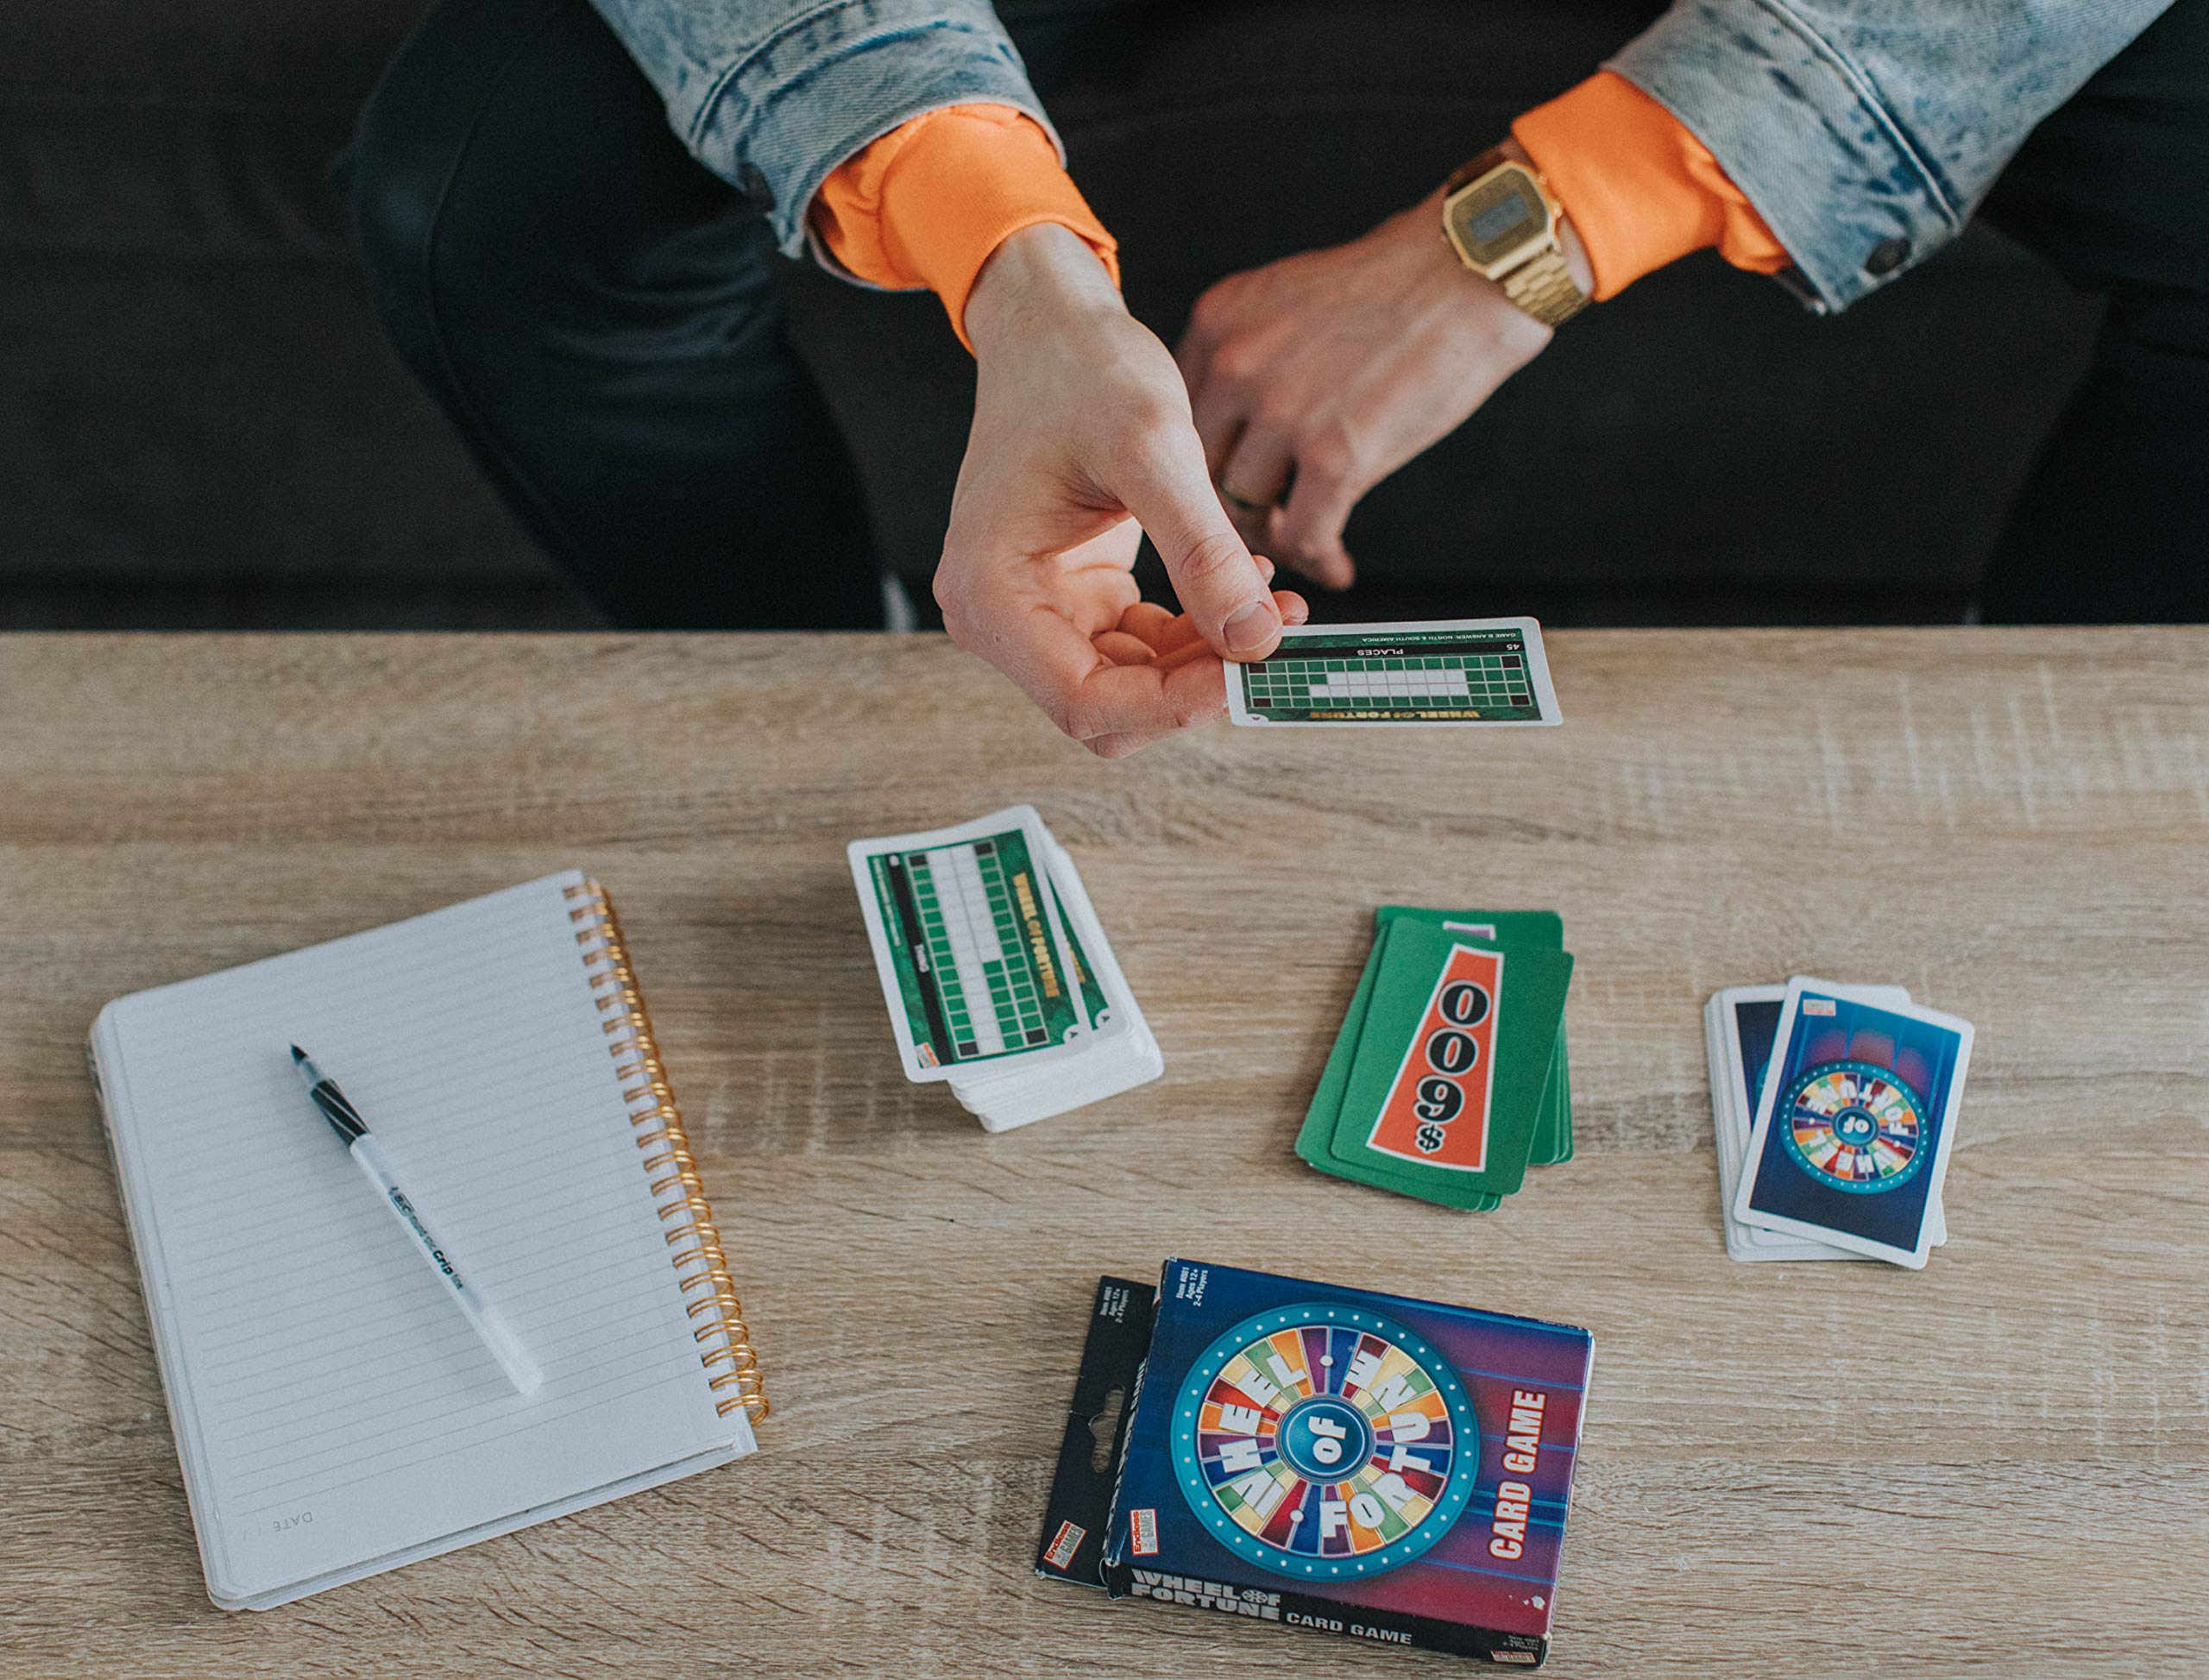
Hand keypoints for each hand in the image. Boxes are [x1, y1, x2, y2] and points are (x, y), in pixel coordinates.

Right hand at [936, 225, 1307, 756]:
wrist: (1054, 326)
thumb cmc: (1080, 371)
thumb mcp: (1152, 448)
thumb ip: (1203, 550)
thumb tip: (1255, 640)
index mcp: (990, 593)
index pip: (1085, 701)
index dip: (1173, 705)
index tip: (1250, 670)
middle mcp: (1001, 617)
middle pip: (1109, 708)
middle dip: (1194, 687)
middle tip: (1273, 638)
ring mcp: (1037, 612)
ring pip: (1133, 687)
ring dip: (1207, 660)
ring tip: (1276, 603)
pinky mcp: (1074, 599)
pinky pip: (1143, 650)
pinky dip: (1198, 632)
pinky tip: (1245, 584)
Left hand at [1177, 149, 1589, 588]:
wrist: (1470, 270)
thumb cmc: (1394, 284)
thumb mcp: (1286, 296)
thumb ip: (1246, 354)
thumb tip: (1235, 430)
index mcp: (1217, 324)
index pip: (1177, 422)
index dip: (1198, 467)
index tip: (1227, 489)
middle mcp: (1235, 367)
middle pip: (1202, 473)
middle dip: (1231, 512)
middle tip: (1266, 530)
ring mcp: (1282, 413)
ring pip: (1248, 512)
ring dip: (1278, 541)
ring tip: (1306, 547)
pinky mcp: (1336, 456)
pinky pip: (1306, 535)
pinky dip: (1320, 560)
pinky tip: (1338, 566)